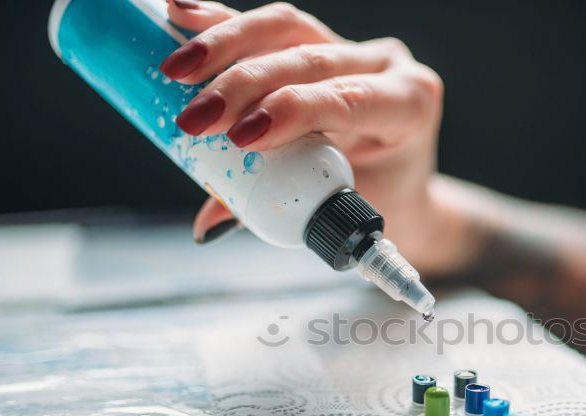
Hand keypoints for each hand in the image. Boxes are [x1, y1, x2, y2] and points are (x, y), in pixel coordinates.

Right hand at [163, 1, 467, 272]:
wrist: (401, 185)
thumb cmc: (380, 199)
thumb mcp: (342, 208)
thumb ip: (279, 208)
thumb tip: (210, 224)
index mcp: (409, 106)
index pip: (348, 98)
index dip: (293, 110)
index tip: (242, 136)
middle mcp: (386, 67)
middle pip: (310, 60)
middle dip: (245, 86)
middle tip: (195, 118)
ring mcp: (354, 48)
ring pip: (287, 30)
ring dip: (225, 45)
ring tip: (176, 69)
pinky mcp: (321, 39)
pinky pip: (272, 28)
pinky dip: (225, 23)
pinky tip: (183, 12)